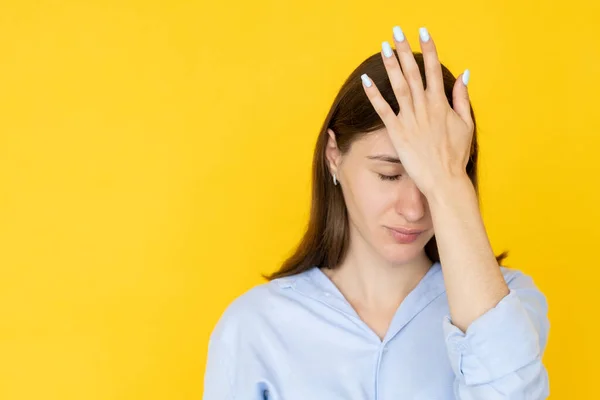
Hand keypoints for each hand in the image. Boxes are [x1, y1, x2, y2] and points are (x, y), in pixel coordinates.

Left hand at [361, 26, 473, 197]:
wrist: (444, 180)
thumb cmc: (456, 155)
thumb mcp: (466, 124)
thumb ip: (462, 99)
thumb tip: (464, 75)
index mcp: (441, 104)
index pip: (434, 70)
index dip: (428, 49)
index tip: (422, 32)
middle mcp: (425, 107)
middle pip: (413, 73)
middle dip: (405, 50)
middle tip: (397, 32)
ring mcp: (410, 119)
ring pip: (398, 86)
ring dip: (390, 65)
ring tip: (384, 47)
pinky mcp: (397, 132)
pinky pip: (383, 110)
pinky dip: (374, 94)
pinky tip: (366, 80)